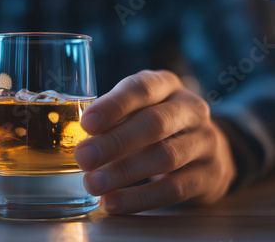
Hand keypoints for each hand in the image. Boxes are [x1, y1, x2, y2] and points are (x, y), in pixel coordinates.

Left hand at [75, 70, 236, 213]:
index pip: (141, 89)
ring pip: (166, 157)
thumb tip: (76, 140)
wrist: (206, 149)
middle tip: (84, 158)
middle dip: (115, 142)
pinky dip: (141, 198)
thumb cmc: (156, 125)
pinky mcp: (212, 174)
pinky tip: (115, 203)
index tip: (86, 124)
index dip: (114, 106)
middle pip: (154, 123)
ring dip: (125, 172)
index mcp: (166, 85)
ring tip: (94, 184)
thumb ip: (112, 119)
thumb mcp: (138, 110)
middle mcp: (191, 108)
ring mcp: (206, 141)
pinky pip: (176, 189)